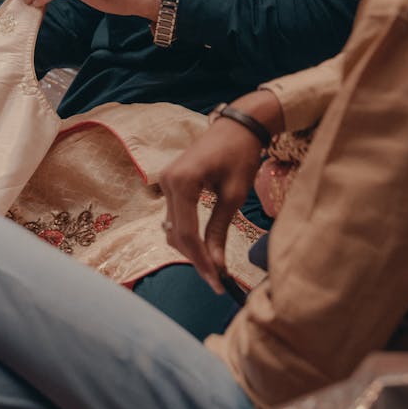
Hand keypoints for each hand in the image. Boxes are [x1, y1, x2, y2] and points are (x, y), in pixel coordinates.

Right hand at [159, 91, 284, 292]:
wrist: (238, 126)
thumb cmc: (240, 155)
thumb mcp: (234, 195)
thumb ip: (220, 230)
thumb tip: (216, 265)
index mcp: (182, 181)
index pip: (186, 233)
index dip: (201, 261)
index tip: (217, 282)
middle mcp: (167, 181)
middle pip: (176, 234)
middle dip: (196, 258)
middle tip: (218, 280)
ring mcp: (166, 180)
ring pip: (173, 228)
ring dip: (191, 248)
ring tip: (214, 267)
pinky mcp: (171, 182)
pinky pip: (176, 216)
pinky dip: (189, 233)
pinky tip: (205, 246)